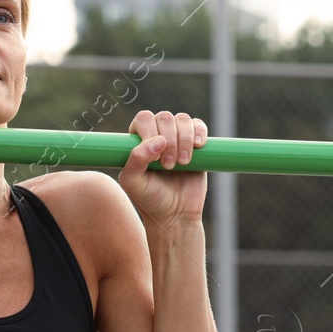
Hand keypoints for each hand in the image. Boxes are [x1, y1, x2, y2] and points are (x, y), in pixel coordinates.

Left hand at [118, 110, 207, 225]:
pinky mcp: (195, 144)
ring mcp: (177, 137)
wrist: (176, 214)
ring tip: (183, 163)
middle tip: (169, 166)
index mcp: (138, 140)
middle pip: (164, 117)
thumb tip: (159, 140)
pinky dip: (199, 132)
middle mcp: (157, 134)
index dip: (150, 132)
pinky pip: (199, 125)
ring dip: (184, 139)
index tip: (156, 158)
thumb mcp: (133, 182)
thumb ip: (136, 160)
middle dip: (170, 140)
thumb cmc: (150, 198)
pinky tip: (198, 146)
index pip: (144, 118)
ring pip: (182, 119)